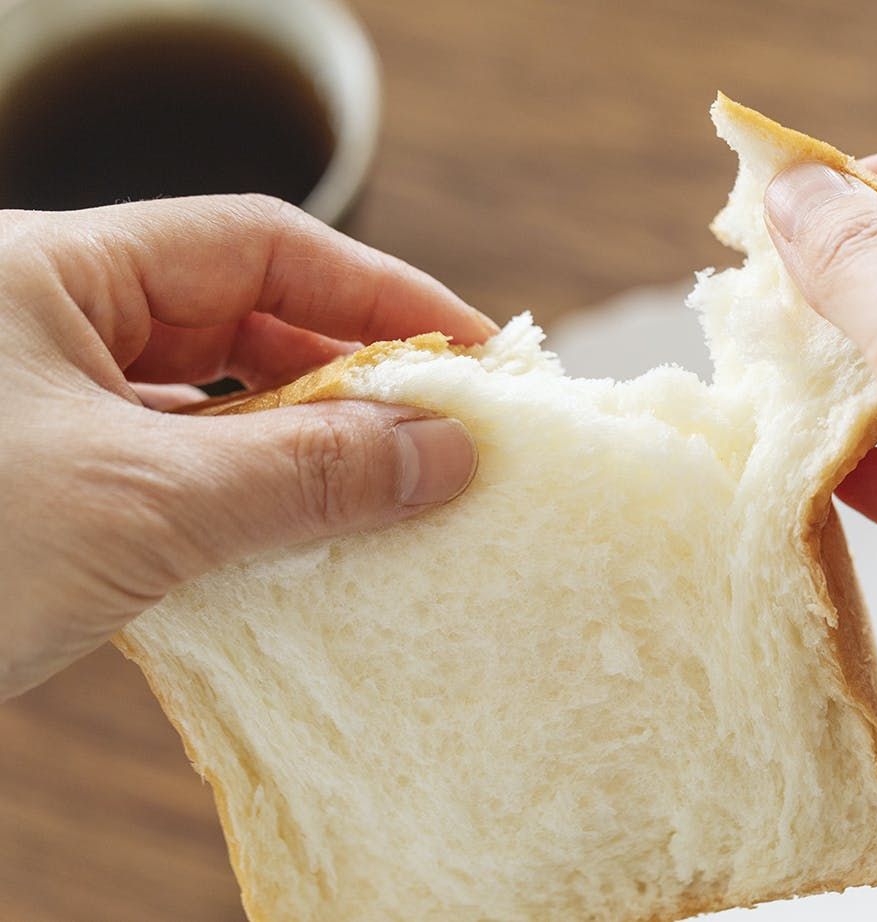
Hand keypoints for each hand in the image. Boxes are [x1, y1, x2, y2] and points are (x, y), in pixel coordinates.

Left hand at [0, 195, 492, 699]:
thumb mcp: (143, 501)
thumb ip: (307, 470)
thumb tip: (447, 452)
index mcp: (54, 273)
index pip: (259, 246)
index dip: (379, 291)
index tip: (472, 348)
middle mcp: (54, 327)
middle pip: (248, 320)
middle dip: (356, 375)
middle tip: (452, 431)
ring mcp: (53, 412)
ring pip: (221, 406)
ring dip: (312, 448)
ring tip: (401, 491)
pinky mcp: (58, 492)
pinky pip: (188, 475)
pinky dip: (259, 504)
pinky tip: (315, 541)